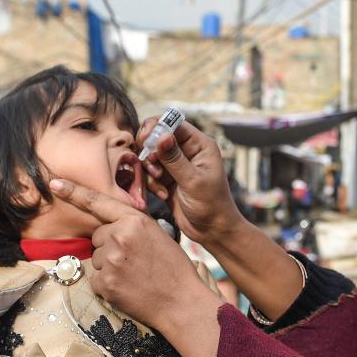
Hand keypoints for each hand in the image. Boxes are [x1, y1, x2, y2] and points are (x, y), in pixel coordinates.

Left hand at [49, 178, 220, 330]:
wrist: (181, 302)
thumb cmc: (173, 268)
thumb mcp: (156, 234)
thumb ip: (131, 225)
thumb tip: (108, 227)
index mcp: (134, 220)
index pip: (99, 202)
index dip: (74, 192)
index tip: (54, 184)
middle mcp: (120, 236)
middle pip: (98, 236)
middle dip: (110, 246)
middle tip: (134, 260)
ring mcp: (111, 261)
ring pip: (97, 258)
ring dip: (109, 266)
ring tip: (134, 275)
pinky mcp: (105, 283)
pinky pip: (96, 279)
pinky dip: (108, 285)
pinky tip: (127, 287)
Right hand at [138, 119, 243, 244]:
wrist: (212, 231)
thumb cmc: (211, 205)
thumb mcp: (193, 181)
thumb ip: (175, 159)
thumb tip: (162, 135)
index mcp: (199, 145)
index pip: (173, 124)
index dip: (156, 128)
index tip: (145, 140)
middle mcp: (187, 151)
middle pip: (157, 137)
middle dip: (150, 151)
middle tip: (151, 164)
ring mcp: (176, 165)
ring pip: (150, 156)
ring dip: (150, 169)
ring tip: (160, 182)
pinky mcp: (166, 179)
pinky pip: (149, 173)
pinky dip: (151, 182)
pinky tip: (162, 195)